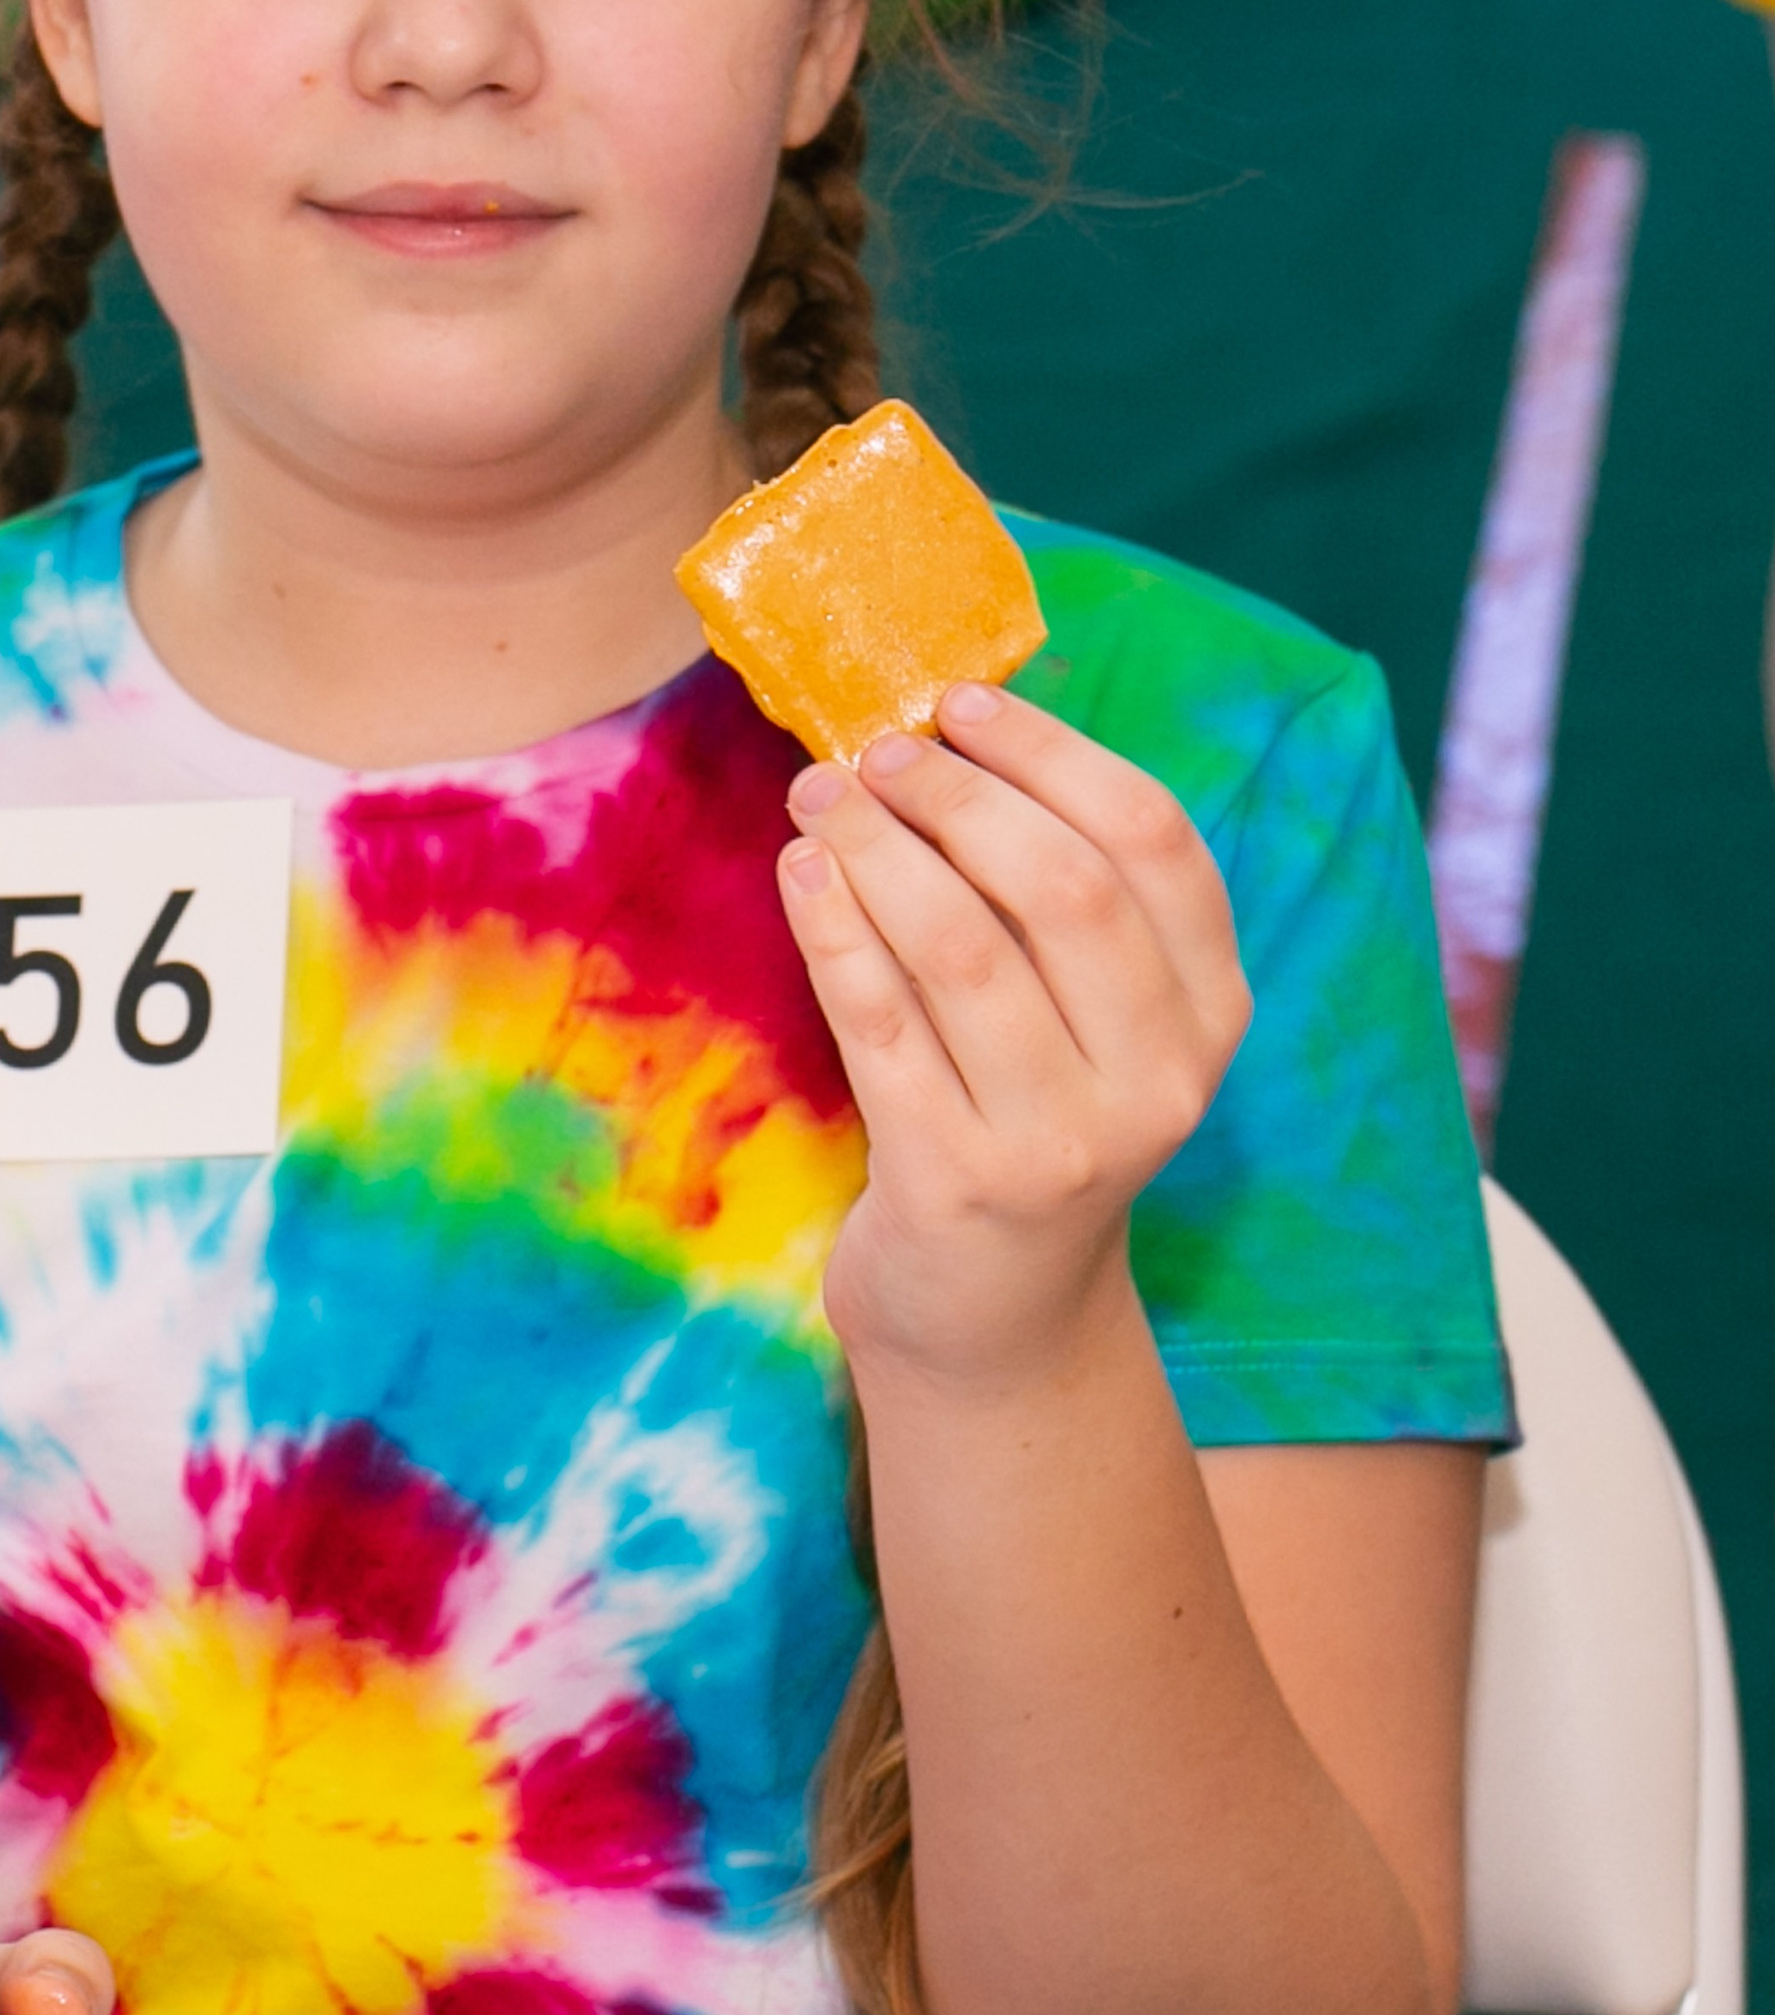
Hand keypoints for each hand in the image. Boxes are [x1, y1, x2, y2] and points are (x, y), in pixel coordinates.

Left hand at [777, 682, 1248, 1391]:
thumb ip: (1051, 894)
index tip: (963, 702)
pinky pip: (880, 1022)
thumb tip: (951, 727)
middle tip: (875, 751)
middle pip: (1062, 887)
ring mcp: (1063, 1141)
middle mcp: (1160, 1080)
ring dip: (876, 850)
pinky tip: (802, 874)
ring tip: (819, 797)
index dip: (1054, 755)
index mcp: (1213, 1012)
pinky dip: (833, 930)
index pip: (1155, 842)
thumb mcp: (1088, 1017)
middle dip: (956, 796)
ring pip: (960, 948)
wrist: (996, 1313)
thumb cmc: (1029, 1115)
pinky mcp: (956, 1181)